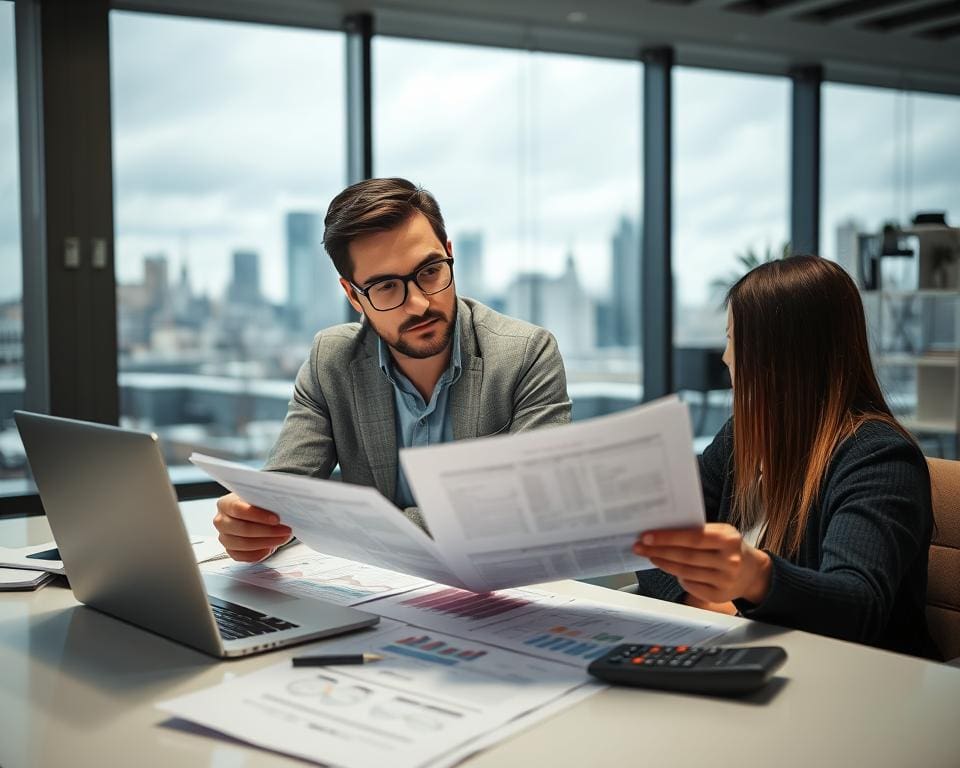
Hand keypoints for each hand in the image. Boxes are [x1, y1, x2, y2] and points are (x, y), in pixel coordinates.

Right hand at [214, 492, 292, 562]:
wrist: (257, 516)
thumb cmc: (259, 506)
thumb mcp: (261, 498)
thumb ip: (266, 500)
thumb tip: (280, 506)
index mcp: (225, 504)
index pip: (238, 509)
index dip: (258, 515)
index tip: (276, 519)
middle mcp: (221, 521)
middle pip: (242, 529)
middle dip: (267, 531)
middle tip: (285, 530)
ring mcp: (224, 538)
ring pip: (243, 544)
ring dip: (266, 542)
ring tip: (282, 538)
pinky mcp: (231, 551)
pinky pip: (244, 556)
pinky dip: (259, 553)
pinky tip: (270, 547)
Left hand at [633, 523, 771, 605]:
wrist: (753, 572)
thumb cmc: (730, 547)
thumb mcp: (721, 533)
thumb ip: (698, 532)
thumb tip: (662, 533)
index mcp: (728, 539)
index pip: (692, 537)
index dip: (667, 538)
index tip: (647, 536)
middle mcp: (729, 560)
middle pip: (686, 556)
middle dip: (659, 551)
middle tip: (640, 547)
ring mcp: (725, 580)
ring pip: (685, 572)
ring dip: (664, 564)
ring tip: (651, 556)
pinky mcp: (719, 595)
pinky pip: (690, 585)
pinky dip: (678, 577)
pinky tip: (670, 569)